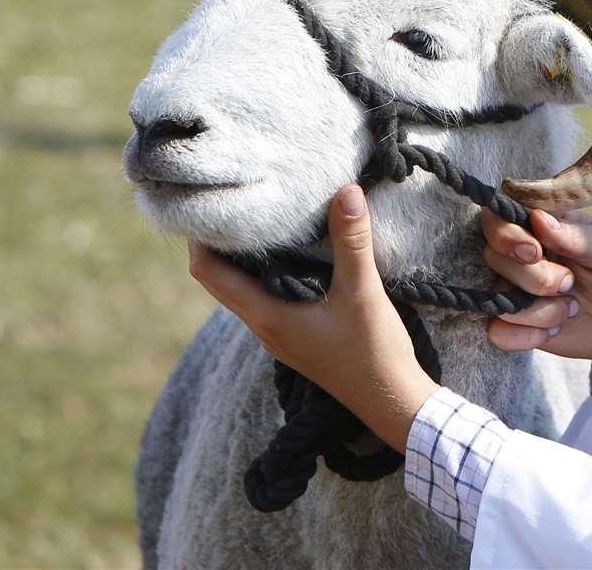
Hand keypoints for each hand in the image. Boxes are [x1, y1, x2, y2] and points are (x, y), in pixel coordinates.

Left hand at [187, 185, 436, 450]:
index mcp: (265, 316)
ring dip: (241, 255)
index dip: (201, 235)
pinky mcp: (295, 334)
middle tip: (234, 198)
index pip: (208, 271)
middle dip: (218, 239)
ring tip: (259, 216)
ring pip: (240, 287)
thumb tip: (345, 191)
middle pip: (217, 277)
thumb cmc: (372, 352)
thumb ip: (352, 242)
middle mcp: (263, 325)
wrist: (390, 400)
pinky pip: (264, 295)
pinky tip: (290, 250)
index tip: (212, 199)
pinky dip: (264, 270)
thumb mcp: (363, 292)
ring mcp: (277, 332)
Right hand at [480, 206, 591, 376]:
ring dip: (537, 310)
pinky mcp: (519, 324)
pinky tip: (555, 330)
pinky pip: (498, 332)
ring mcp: (518, 290)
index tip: (535, 251)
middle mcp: (524, 255)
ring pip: (497, 297)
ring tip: (571, 309)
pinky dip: (526, 335)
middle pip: (494, 257)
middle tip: (568, 283)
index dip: (506, 234)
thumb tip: (537, 217)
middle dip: (533, 277)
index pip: (499, 217)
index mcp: (545, 226)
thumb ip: (575, 235)